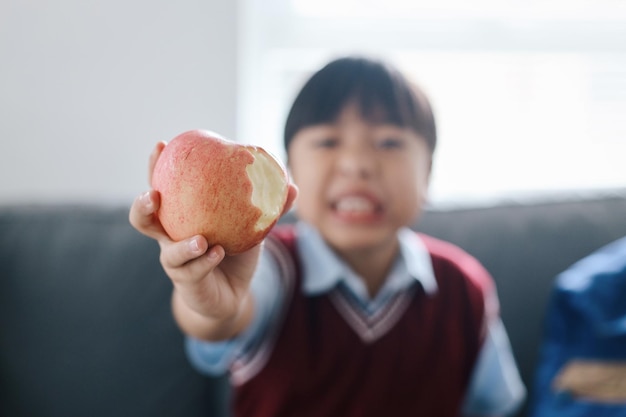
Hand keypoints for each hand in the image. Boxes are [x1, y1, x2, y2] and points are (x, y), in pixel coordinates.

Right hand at [128, 141, 297, 337]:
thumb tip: (292, 185)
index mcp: (181, 216)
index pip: (162, 187)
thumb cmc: (235, 251)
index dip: (156, 166)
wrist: (232, 293)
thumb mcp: (252, 227)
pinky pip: (193, 272)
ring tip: (200, 239)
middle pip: (143, 220)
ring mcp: (177, 262)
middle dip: (143, 205)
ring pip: (168, 253)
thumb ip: (269, 208)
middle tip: (154, 195)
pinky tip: (219, 253)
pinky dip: (206, 262)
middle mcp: (171, 237)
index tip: (162, 144)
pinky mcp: (187, 283)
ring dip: (182, 246)